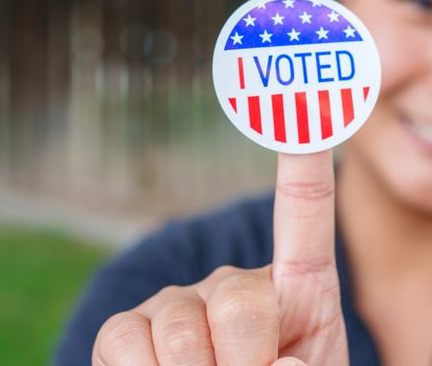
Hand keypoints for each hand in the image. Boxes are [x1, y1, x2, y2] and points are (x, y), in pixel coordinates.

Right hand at [92, 150, 348, 364]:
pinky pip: (123, 342)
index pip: (305, 207)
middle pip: (242, 303)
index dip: (305, 151)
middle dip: (247, 364)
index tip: (308, 92)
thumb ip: (301, 362)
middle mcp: (233, 280)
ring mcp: (176, 300)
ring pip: (183, 330)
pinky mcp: (125, 326)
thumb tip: (272, 362)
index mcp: (298, 287)